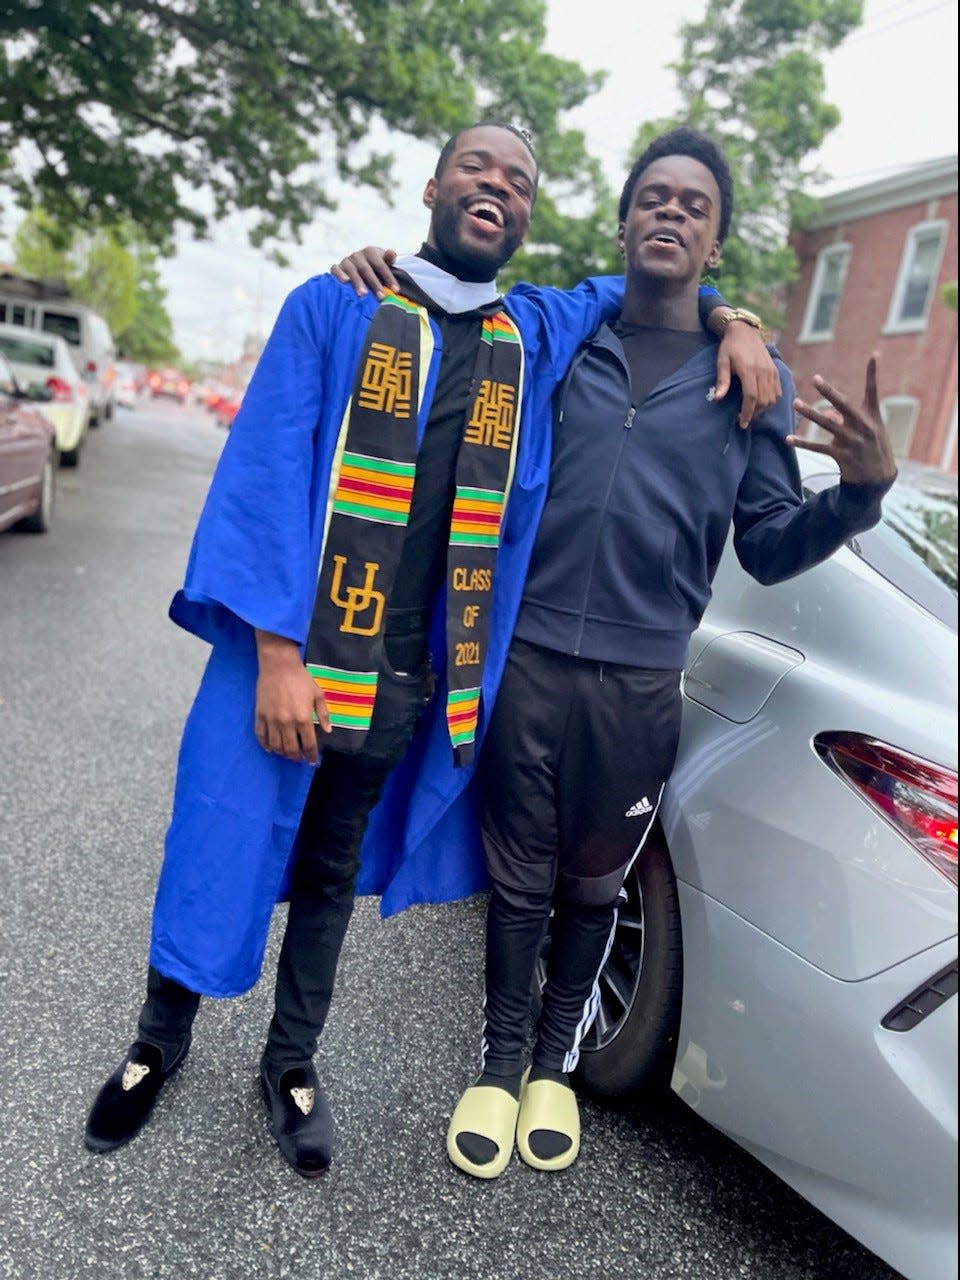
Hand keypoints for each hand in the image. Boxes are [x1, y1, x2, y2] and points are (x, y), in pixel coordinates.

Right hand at [254, 631, 330, 764]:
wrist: (278, 665)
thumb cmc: (301, 679)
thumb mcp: (317, 695)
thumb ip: (323, 714)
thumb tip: (328, 731)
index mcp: (303, 718)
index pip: (308, 744)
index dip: (311, 755)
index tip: (312, 761)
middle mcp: (287, 722)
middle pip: (291, 749)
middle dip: (297, 757)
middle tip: (299, 758)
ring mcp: (272, 720)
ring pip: (276, 746)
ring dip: (283, 753)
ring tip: (287, 754)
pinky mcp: (260, 715)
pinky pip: (261, 736)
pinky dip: (266, 745)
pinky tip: (271, 748)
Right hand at [330, 246, 399, 299]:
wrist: (357, 269)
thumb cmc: (373, 268)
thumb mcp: (383, 263)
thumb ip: (388, 259)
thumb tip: (392, 253)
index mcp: (370, 252)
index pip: (380, 264)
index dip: (388, 277)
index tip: (396, 291)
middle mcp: (357, 255)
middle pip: (366, 269)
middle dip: (374, 283)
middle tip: (381, 297)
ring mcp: (346, 261)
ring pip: (351, 270)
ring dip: (357, 282)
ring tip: (363, 294)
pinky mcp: (336, 267)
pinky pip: (336, 269)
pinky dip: (339, 275)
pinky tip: (345, 282)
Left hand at [714, 321, 781, 427]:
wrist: (744, 331)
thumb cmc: (730, 347)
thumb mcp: (722, 362)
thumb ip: (722, 381)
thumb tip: (717, 399)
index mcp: (748, 369)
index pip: (751, 397)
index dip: (747, 413)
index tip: (741, 423)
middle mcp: (763, 371)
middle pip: (763, 400)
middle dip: (754, 414)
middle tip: (743, 419)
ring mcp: (771, 371)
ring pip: (772, 398)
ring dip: (763, 409)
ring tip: (751, 412)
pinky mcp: (775, 371)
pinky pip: (778, 391)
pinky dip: (771, 401)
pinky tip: (762, 404)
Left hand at [789, 353, 896, 486]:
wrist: (878, 479)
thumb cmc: (873, 448)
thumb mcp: (867, 431)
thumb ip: (845, 419)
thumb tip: (826, 414)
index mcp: (872, 417)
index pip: (873, 390)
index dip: (873, 373)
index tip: (874, 354)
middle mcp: (863, 426)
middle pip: (844, 405)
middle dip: (829, 392)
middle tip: (816, 379)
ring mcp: (851, 441)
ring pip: (827, 425)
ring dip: (810, 413)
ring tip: (795, 403)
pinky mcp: (841, 455)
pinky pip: (817, 447)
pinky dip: (802, 443)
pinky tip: (788, 439)